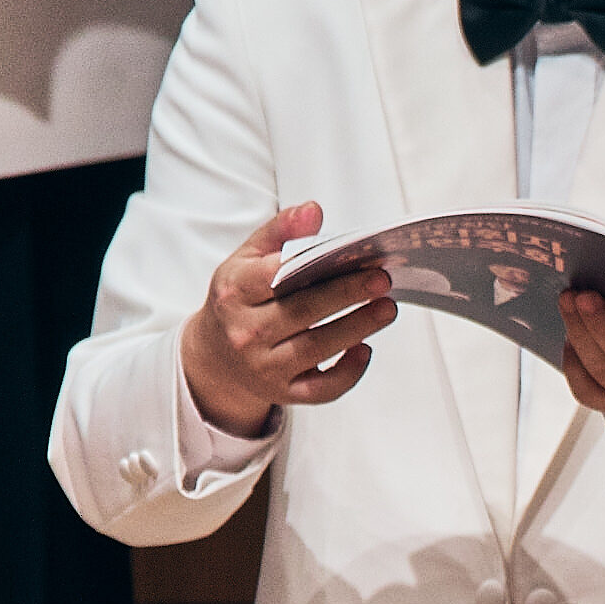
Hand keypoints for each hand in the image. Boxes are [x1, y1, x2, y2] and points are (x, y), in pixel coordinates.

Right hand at [180, 204, 393, 435]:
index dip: (307, 265)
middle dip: (346, 294)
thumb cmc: (241, 300)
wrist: (216, 357)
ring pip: (317, 348)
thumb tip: (313, 210)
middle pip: (302, 311)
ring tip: (387, 308)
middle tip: (382, 280)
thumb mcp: (246, 260)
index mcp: (234, 293)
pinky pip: (322, 389)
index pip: (269, 277)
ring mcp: (264, 366)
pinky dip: (348, 373)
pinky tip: (366, 350)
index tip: (347, 254)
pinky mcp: (284, 393)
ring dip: (357, 328)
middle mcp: (246, 332)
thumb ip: (279, 232)